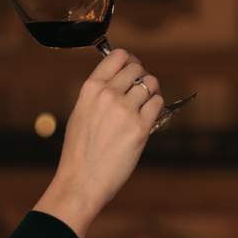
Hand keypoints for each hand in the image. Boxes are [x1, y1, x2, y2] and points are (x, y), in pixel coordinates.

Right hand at [33, 50, 162, 237]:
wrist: (80, 181)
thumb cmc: (79, 152)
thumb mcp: (80, 113)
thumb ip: (99, 95)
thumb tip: (122, 82)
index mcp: (90, 88)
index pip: (118, 56)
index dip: (130, 60)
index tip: (133, 69)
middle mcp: (107, 94)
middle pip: (138, 68)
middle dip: (142, 77)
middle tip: (141, 92)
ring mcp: (125, 110)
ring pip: (151, 84)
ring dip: (152, 92)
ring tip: (146, 105)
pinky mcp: (140, 128)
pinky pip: (158, 104)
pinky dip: (157, 108)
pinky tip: (149, 118)